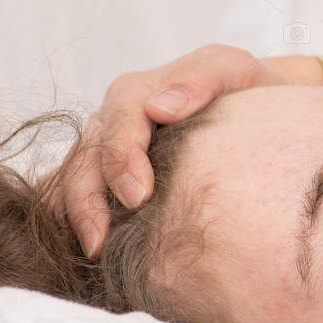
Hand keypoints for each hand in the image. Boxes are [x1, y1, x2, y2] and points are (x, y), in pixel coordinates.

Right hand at [48, 44, 297, 257]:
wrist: (250, 100)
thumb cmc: (240, 86)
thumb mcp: (230, 68)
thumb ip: (199, 79)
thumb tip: (160, 107)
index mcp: (134, 94)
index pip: (117, 126)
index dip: (122, 160)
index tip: (138, 197)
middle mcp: (110, 122)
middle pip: (85, 160)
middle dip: (88, 202)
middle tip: (100, 243)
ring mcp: (104, 151)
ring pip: (72, 182)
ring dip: (75, 218)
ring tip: (92, 253)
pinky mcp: (106, 178)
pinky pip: (77, 198)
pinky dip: (76, 221)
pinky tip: (87, 251)